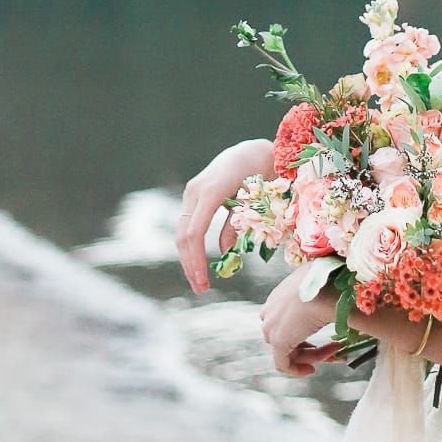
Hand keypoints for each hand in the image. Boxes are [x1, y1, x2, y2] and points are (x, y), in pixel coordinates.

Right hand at [175, 137, 274, 292]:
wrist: (251, 152)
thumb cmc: (259, 174)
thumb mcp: (252, 202)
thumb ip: (236, 225)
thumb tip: (224, 251)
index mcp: (211, 192)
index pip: (195, 233)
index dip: (197, 260)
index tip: (204, 282)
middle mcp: (195, 191)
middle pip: (184, 235)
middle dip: (190, 264)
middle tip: (201, 289)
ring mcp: (192, 192)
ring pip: (182, 231)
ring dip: (188, 258)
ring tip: (199, 281)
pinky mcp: (193, 196)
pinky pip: (187, 224)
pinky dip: (191, 246)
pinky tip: (198, 262)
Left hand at [260, 262, 343, 376]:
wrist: (328, 287)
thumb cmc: (332, 283)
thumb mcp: (329, 286)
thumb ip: (329, 298)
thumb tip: (349, 305)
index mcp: (282, 293)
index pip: (290, 319)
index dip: (309, 332)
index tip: (327, 338)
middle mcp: (272, 309)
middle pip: (289, 335)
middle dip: (313, 347)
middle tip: (336, 348)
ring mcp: (272, 325)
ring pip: (289, 350)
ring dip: (314, 356)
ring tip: (337, 353)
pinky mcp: (277, 341)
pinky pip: (283, 364)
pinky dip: (297, 370)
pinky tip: (313, 369)